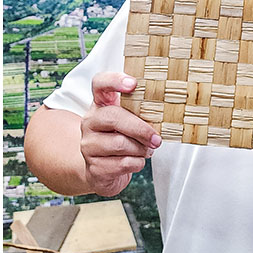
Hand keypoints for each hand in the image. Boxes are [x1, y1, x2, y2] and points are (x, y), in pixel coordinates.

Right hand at [80, 72, 160, 196]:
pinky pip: (122, 164)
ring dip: (140, 149)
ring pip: (120, 144)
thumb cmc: (121, 141)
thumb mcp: (128, 122)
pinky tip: (135, 161)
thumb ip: (139, 113)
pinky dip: (136, 164)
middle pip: (113, 117)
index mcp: (100, 105)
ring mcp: (88, 145)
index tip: (133, 84)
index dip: (114, 80)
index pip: (100, 84)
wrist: (104, 171)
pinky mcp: (94, 167)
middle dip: (140, 129)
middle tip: (156, 138)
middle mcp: (90, 122)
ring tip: (145, 150)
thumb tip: (163, 112)